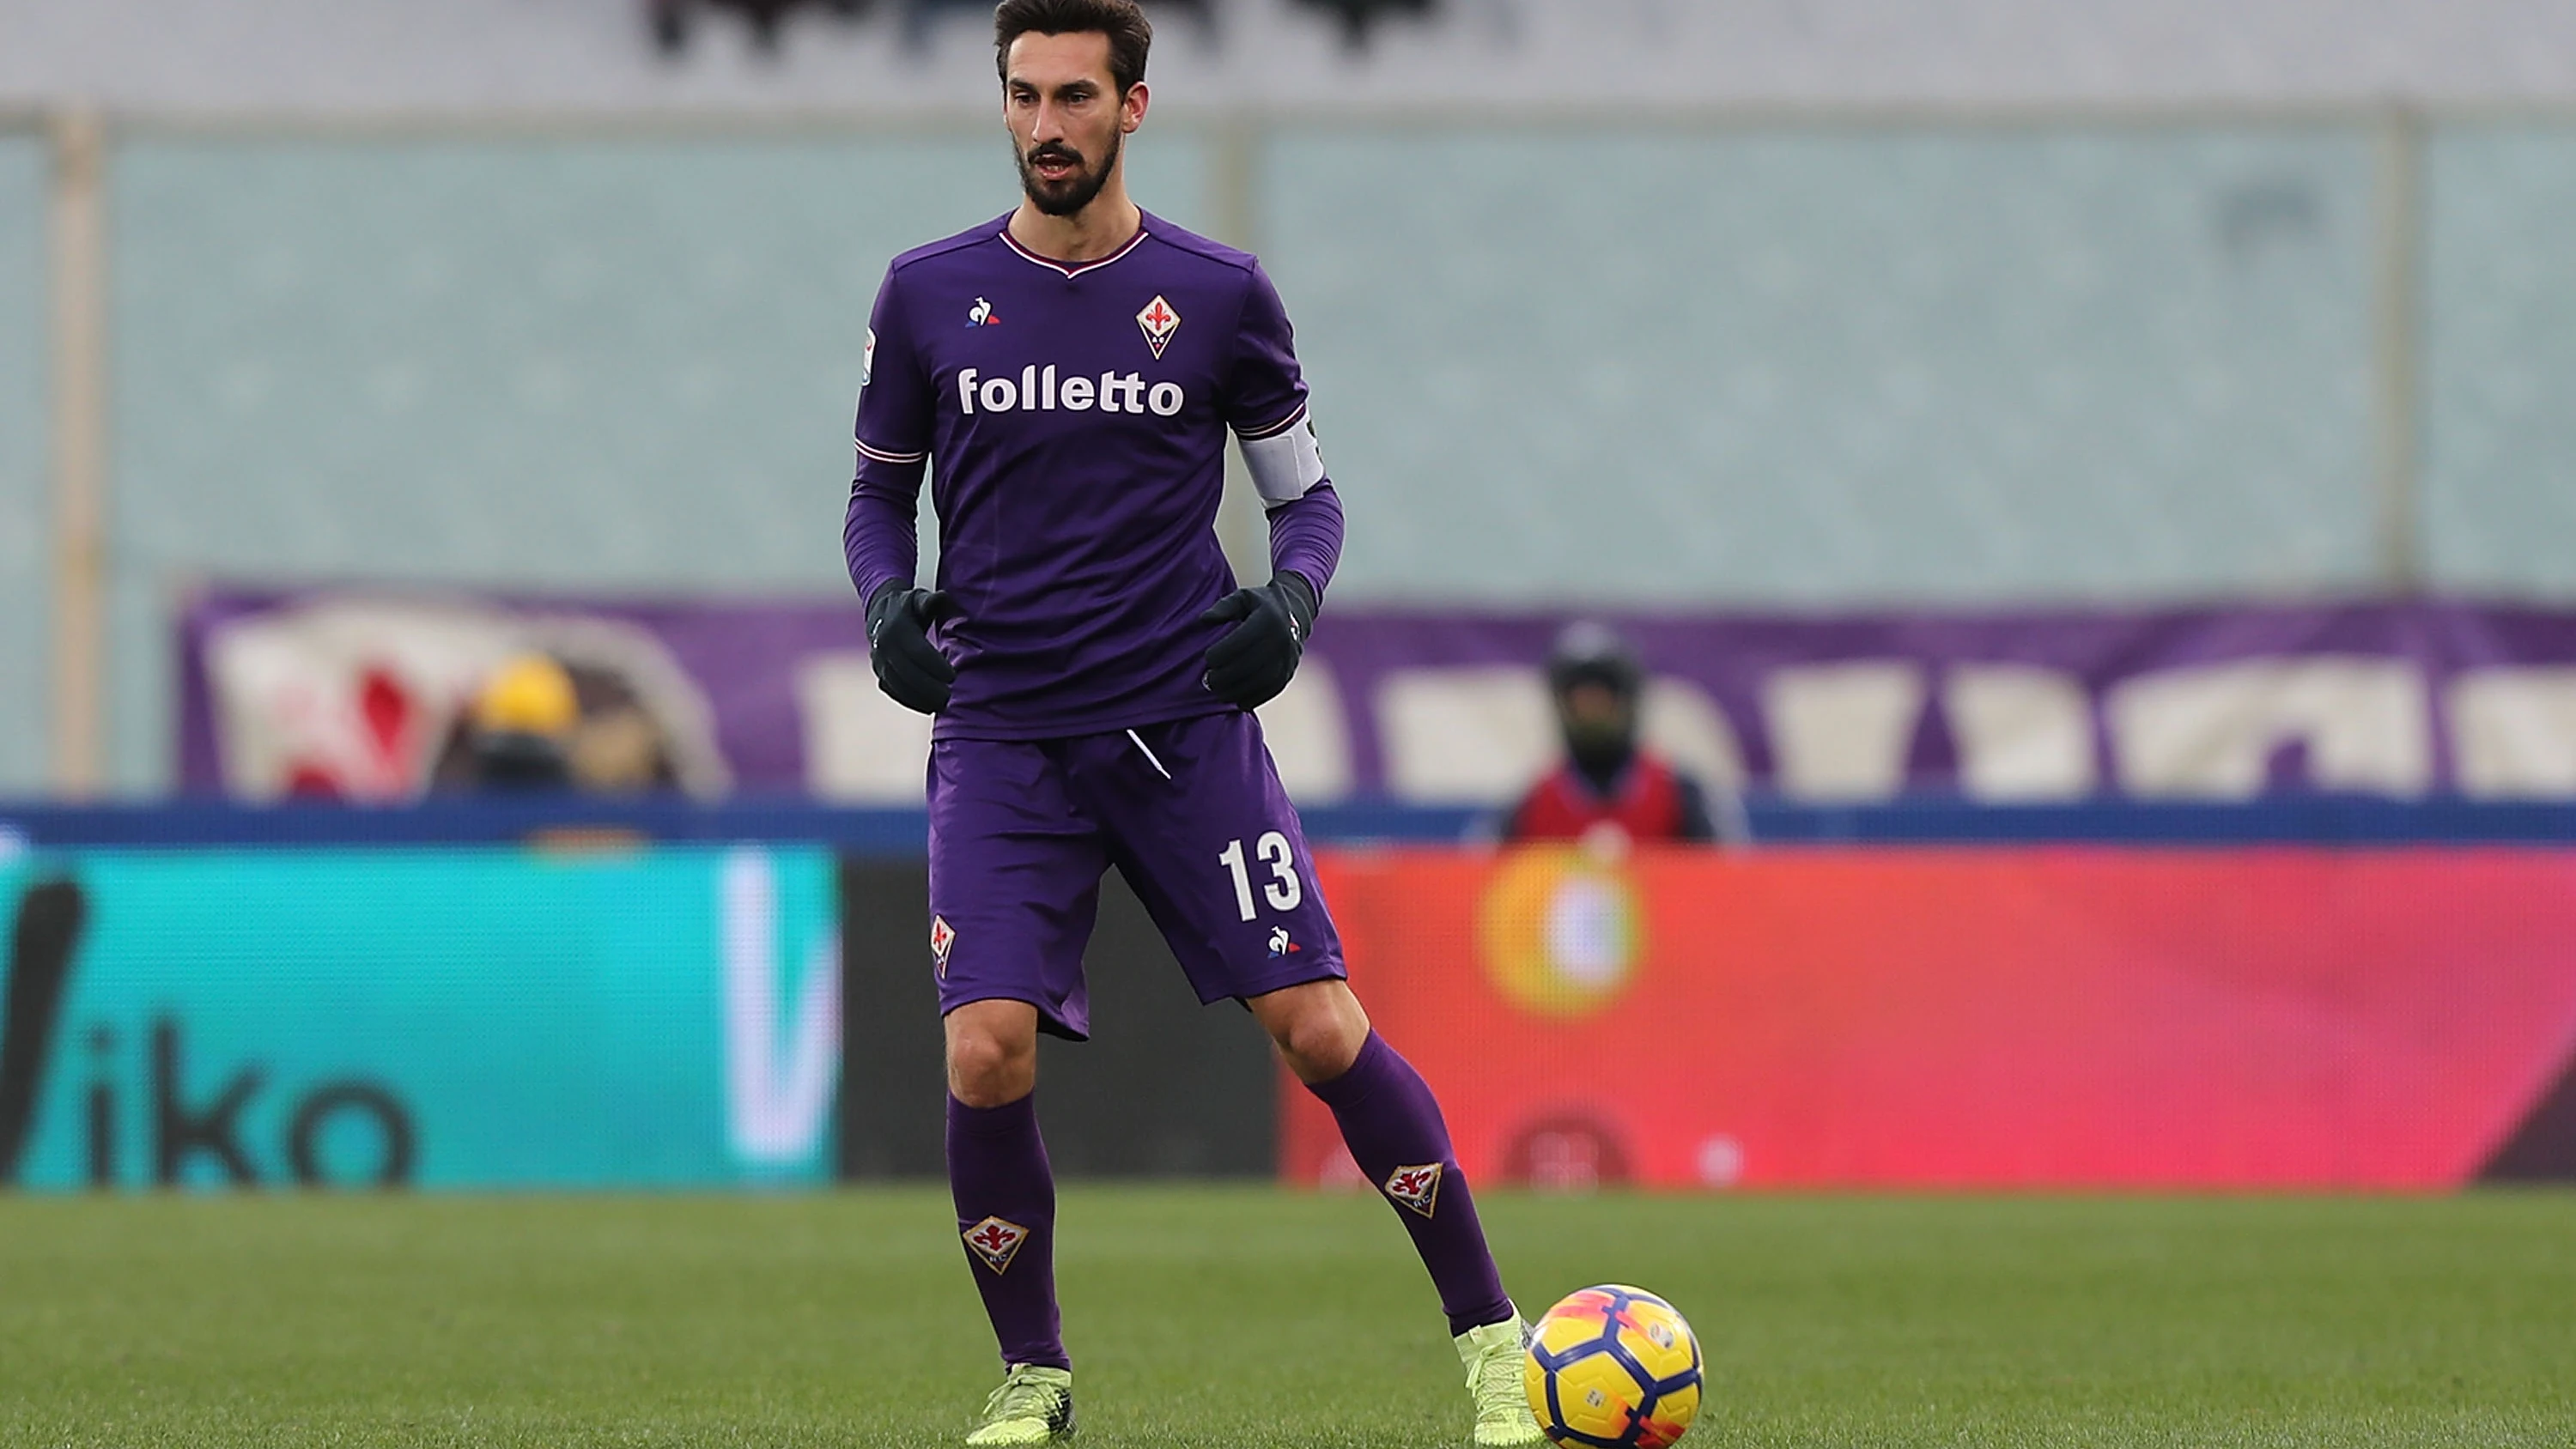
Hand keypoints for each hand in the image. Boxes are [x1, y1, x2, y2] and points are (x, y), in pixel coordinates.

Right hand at [866, 584, 957, 713]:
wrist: (879, 611)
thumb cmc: (909, 605)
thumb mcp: (919, 598)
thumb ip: (931, 600)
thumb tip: (941, 597)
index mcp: (896, 627)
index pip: (917, 651)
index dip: (935, 666)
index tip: (953, 676)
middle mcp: (883, 645)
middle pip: (907, 672)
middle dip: (929, 688)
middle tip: (950, 696)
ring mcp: (878, 661)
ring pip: (898, 685)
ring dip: (920, 698)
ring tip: (942, 705)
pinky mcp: (878, 672)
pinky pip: (892, 690)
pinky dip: (909, 701)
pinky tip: (928, 707)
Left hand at [1198, 573, 1317, 709]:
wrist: (1297, 612)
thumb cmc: (1261, 604)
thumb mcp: (1242, 597)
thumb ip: (1223, 607)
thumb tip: (1204, 620)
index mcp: (1268, 619)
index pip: (1240, 642)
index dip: (1220, 654)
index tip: (1207, 658)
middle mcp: (1281, 640)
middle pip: (1248, 665)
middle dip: (1224, 677)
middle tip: (1208, 680)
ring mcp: (1288, 658)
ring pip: (1259, 682)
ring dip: (1236, 691)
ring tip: (1219, 692)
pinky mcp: (1289, 672)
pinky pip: (1271, 691)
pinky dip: (1253, 699)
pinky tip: (1237, 700)